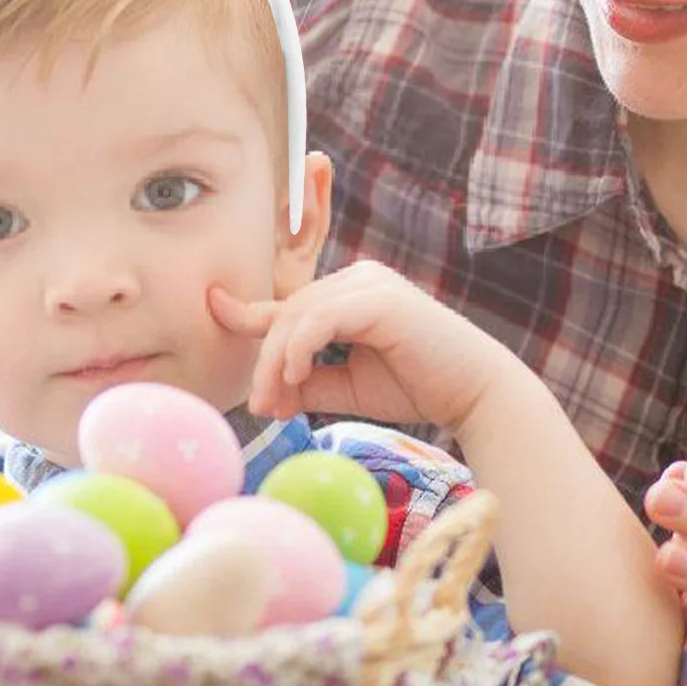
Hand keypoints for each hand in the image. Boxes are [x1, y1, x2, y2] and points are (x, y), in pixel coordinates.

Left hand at [209, 259, 516, 435]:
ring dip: (276, 362)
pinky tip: (293, 376)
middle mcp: (356, 278)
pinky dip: (300, 348)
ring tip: (271, 403)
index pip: (289, 305)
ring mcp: (368, 283)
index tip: (212, 310)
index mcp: (348, 293)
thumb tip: (264, 397)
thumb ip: (306, 383)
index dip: (247, 313)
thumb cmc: (415, 387)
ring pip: (299, 316)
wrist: (474, 394)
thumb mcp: (346, 386)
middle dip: (264, 362)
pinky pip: (321, 319)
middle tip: (258, 408)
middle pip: (287, 313)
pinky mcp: (379, 298)